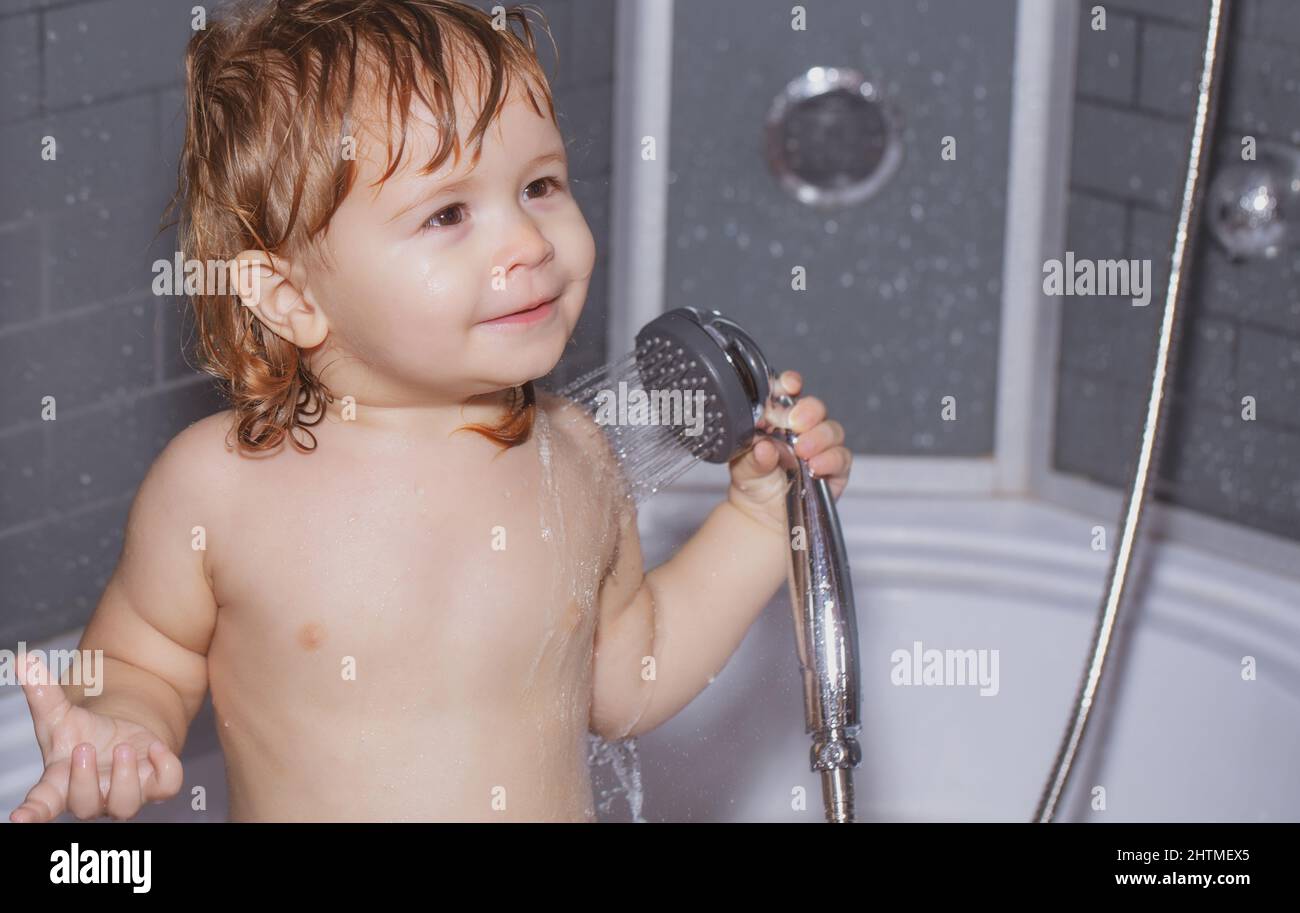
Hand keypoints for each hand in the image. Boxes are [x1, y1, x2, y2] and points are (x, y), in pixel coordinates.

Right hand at [9, 654, 183, 822]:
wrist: (122, 735)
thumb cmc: (82, 734)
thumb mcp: (60, 713)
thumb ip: (40, 691)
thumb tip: (23, 659)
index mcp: (61, 783)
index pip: (42, 804)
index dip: (33, 813)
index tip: (20, 818)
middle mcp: (92, 796)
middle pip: (84, 805)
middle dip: (84, 780)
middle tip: (84, 748)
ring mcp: (125, 794)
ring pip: (125, 805)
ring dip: (124, 778)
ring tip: (123, 748)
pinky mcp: (156, 784)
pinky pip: (166, 787)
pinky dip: (165, 769)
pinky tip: (157, 748)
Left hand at [727, 370, 851, 530]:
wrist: (763, 516)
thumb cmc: (753, 482)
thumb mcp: (744, 468)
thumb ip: (752, 457)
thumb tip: (764, 447)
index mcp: (779, 418)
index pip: (789, 393)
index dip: (791, 384)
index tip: (789, 385)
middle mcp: (804, 428)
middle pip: (815, 408)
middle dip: (808, 411)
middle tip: (796, 423)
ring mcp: (822, 447)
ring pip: (832, 430)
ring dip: (819, 437)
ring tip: (803, 451)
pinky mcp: (836, 468)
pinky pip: (842, 457)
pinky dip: (831, 459)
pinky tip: (816, 467)